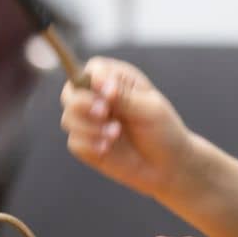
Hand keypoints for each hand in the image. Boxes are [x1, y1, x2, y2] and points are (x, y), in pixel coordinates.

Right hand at [60, 57, 193, 200]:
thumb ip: (124, 97)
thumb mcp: (150, 110)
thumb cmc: (163, 131)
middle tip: (104, 113)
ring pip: (68, 118)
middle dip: (82, 104)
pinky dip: (89, 145)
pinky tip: (107, 148)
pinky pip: (74, 142)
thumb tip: (103, 84)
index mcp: (116, 80)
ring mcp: (91, 122)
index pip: (92, 70)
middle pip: (70, 92)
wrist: (168, 167)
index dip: (94, 81)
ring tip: (115, 134)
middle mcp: (98, 98)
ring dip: (89, 127)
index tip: (110, 95)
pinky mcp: (87, 145)